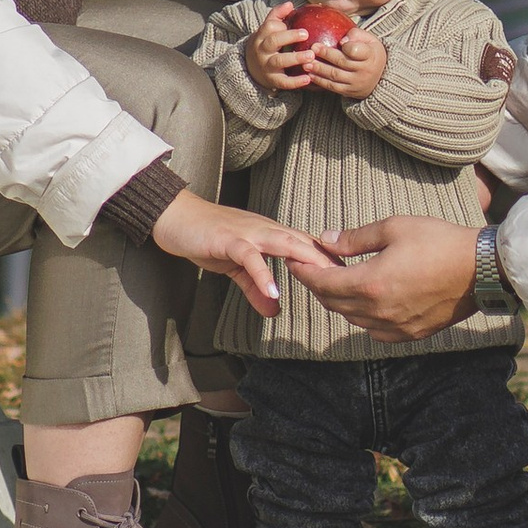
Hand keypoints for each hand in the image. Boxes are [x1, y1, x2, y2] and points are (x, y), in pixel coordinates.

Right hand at [150, 188, 343, 319]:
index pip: (306, 245)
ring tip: (324, 282)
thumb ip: (255, 287)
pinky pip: (249, 257)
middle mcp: (264, 229)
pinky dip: (262, 274)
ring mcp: (247, 233)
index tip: (351, 278)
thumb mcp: (236, 268)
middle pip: (303, 242)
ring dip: (305, 261)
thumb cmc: (208, 238)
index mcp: (270, 235)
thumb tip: (273, 308)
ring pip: (283, 243)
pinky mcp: (227, 240)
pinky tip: (274, 291)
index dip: (329, 260)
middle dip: (328, 260)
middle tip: (351, 280)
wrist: (176, 218)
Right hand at [246, 7, 312, 90]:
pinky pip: (283, 82)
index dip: (281, 24)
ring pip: (279, 61)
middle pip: (273, 41)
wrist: (251, 68)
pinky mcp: (273, 80)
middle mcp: (262, 50)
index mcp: (261, 36)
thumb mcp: (267, 29)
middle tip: (306, 34)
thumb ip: (278, 15)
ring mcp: (266, 66)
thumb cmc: (265, 44)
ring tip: (311, 56)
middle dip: (289, 37)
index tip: (297, 23)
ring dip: (295, 58)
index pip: (269, 26)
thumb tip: (290, 3)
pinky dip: (295, 82)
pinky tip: (308, 79)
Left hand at [295, 212, 480, 338]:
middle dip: (319, 285)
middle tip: (312, 266)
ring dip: (340, 301)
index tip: (294, 260)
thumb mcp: (394, 228)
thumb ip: (355, 238)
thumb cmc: (438, 241)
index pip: (324, 284)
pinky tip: (365, 300)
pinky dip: (362, 316)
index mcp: (371, 284)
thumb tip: (326, 240)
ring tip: (337, 279)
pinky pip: (374, 331)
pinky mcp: (410, 334)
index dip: (305, 272)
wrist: (479, 270)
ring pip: (353, 319)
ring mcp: (395, 327)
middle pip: (334, 303)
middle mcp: (378, 312)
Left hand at [299, 26, 387, 101]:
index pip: (358, 51)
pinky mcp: (349, 92)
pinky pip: (333, 87)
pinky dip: (320, 81)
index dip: (348, 47)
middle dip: (326, 55)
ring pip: (335, 76)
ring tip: (306, 63)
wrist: (380, 77)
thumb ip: (356, 34)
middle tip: (313, 48)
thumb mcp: (369, 40)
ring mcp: (356, 83)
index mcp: (370, 55)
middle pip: (342, 62)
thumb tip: (342, 40)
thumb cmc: (370, 52)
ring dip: (319, 69)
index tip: (340, 42)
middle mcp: (364, 71)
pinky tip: (310, 75)